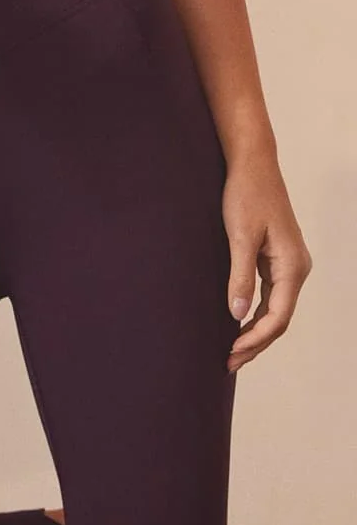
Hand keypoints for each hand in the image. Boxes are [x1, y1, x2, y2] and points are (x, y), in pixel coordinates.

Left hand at [223, 150, 311, 370]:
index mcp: (292, 266)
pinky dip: (256, 311)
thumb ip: (239, 276)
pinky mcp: (278, 257)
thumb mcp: (239, 235)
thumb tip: (236, 315)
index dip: (254, 339)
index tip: (231, 352)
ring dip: (255, 330)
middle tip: (228, 362)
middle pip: (279, 318)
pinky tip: (238, 322)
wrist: (252, 163)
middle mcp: (297, 268)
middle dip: (255, 342)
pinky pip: (270, 294)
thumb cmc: (245, 194)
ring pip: (275, 308)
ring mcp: (289, 263)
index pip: (277, 316)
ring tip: (232, 350)